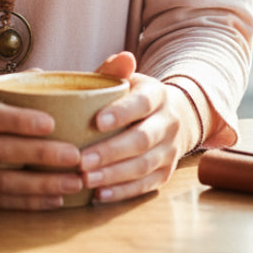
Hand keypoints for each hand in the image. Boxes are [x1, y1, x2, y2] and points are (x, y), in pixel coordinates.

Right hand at [0, 92, 89, 210]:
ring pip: (3, 183)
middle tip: (75, 156)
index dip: (19, 120)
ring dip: (41, 186)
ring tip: (73, 182)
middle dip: (40, 155)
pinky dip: (28, 203)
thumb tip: (46, 75)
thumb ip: (6, 91)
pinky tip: (54, 199)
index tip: (52, 122)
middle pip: (0, 152)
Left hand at [73, 52, 195, 203]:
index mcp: (157, 94)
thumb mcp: (127, 79)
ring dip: (113, 176)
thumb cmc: (133, 96)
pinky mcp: (166, 173)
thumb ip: (115, 70)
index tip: (96, 122)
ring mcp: (170, 150)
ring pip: (143, 166)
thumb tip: (122, 57)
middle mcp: (169, 123)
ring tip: (86, 179)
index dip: (121, 113)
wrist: (172, 116)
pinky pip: (145, 186)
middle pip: (141, 140)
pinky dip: (122, 192)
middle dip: (110, 152)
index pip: (141, 104)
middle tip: (81, 160)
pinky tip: (99, 195)